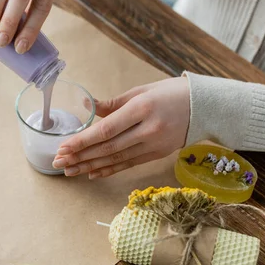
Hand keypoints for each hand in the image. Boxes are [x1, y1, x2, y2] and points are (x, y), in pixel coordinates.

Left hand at [53, 77, 190, 177]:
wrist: (206, 107)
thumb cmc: (170, 92)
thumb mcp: (140, 91)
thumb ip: (113, 104)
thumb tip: (87, 105)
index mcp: (141, 109)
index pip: (106, 130)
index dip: (83, 141)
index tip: (63, 147)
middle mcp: (148, 130)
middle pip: (108, 148)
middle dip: (80, 156)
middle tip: (58, 162)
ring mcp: (154, 145)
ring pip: (116, 159)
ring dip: (90, 166)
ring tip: (70, 171)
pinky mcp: (157, 154)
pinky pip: (128, 164)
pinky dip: (109, 169)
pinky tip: (92, 173)